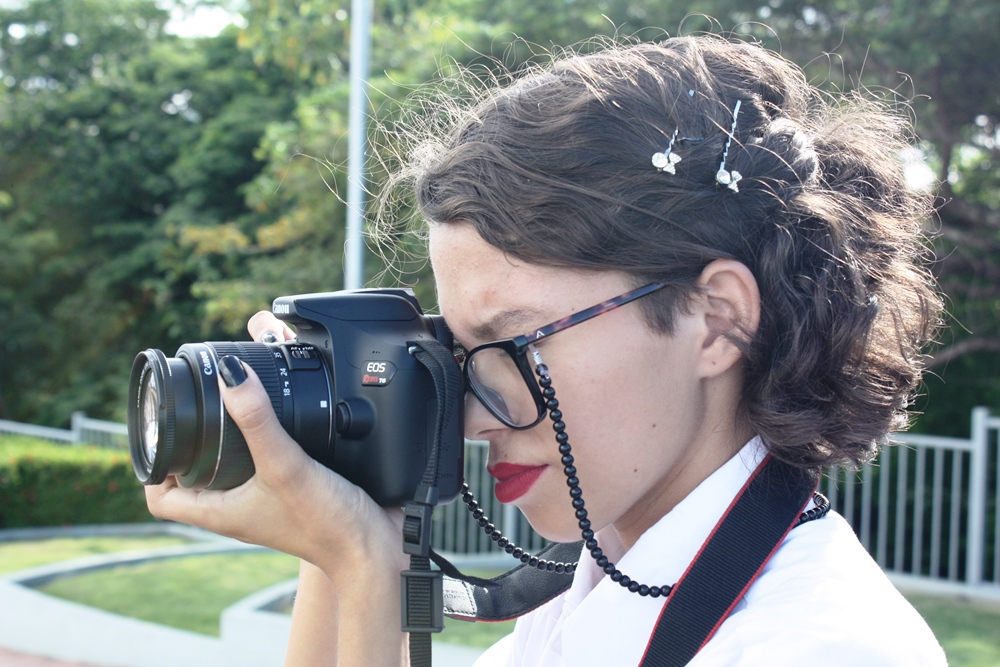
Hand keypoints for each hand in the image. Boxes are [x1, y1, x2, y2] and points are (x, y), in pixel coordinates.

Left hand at [144, 312, 404, 576]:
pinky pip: (263, 469)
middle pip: (191, 481)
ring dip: (223, 445)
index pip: (159, 499)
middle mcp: (237, 510)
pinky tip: (279, 424)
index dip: (150, 466)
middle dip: (185, 447)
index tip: (160, 430)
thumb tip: (230, 375)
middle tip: (193, 409)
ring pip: (227, 474)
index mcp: (220, 513)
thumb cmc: (326, 523)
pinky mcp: (292, 496)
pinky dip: (261, 446)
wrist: (372, 546)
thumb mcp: (285, 465)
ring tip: (229, 409)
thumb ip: (258, 421)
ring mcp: (264, 504)